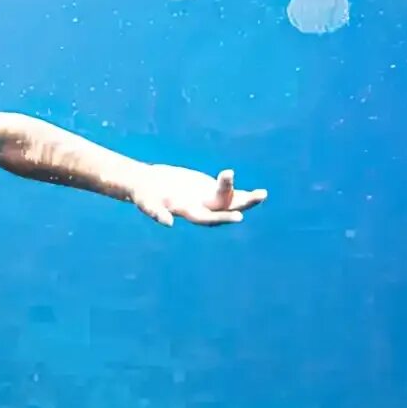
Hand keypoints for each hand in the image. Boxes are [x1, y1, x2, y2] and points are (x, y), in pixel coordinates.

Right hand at [130, 165, 267, 226]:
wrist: (146, 183)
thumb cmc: (143, 193)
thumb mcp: (146, 202)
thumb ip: (156, 212)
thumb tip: (168, 223)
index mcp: (186, 211)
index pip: (207, 217)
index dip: (222, 217)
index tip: (239, 216)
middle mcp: (199, 208)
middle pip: (223, 209)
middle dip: (240, 204)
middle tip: (257, 197)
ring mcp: (205, 199)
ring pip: (230, 202)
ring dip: (247, 199)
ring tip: (263, 194)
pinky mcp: (207, 190)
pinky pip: (229, 193)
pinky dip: (242, 193)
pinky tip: (259, 194)